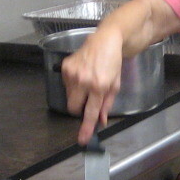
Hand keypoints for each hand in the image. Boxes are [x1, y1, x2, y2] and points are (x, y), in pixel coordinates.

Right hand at [61, 28, 123, 144]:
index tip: (82, 139)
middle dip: (79, 108)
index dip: (86, 128)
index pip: (90, 112)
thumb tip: (100, 120)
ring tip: (87, 81)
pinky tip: (81, 74)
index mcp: (99, 87)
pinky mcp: (65, 66)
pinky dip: (73, 84)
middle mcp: (84, 81)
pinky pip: (66, 85)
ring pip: (69, 96)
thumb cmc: (112, 63)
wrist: (106, 40)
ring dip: (77, 94)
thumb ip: (106, 104)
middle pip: (73, 108)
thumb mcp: (115, 85)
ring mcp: (72, 73)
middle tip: (87, 101)